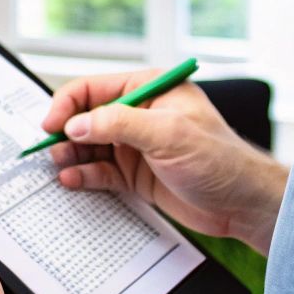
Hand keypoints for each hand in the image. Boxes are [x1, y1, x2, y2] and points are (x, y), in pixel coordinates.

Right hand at [42, 71, 288, 251]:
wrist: (243, 205)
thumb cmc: (220, 160)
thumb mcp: (168, 134)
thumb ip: (118, 124)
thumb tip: (77, 124)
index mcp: (150, 89)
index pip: (95, 88)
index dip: (68, 104)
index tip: (51, 125)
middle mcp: (139, 114)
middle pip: (86, 117)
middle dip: (65, 133)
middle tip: (50, 150)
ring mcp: (135, 145)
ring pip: (88, 145)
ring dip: (71, 155)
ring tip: (60, 166)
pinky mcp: (135, 173)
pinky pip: (99, 170)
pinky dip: (83, 174)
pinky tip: (73, 179)